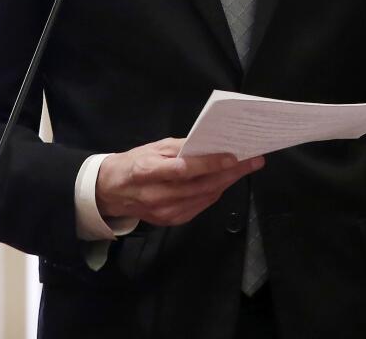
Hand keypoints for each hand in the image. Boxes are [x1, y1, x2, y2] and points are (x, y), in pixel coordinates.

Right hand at [95, 137, 262, 226]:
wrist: (111, 191)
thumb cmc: (134, 162)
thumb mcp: (155, 147)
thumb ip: (181, 147)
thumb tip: (210, 144)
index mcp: (149, 172)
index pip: (186, 169)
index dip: (211, 164)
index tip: (234, 156)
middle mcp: (158, 195)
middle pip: (202, 185)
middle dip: (232, 173)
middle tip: (254, 161)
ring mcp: (165, 212)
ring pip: (205, 197)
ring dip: (227, 182)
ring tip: (244, 168)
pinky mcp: (170, 221)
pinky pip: (199, 206)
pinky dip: (214, 193)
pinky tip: (224, 182)